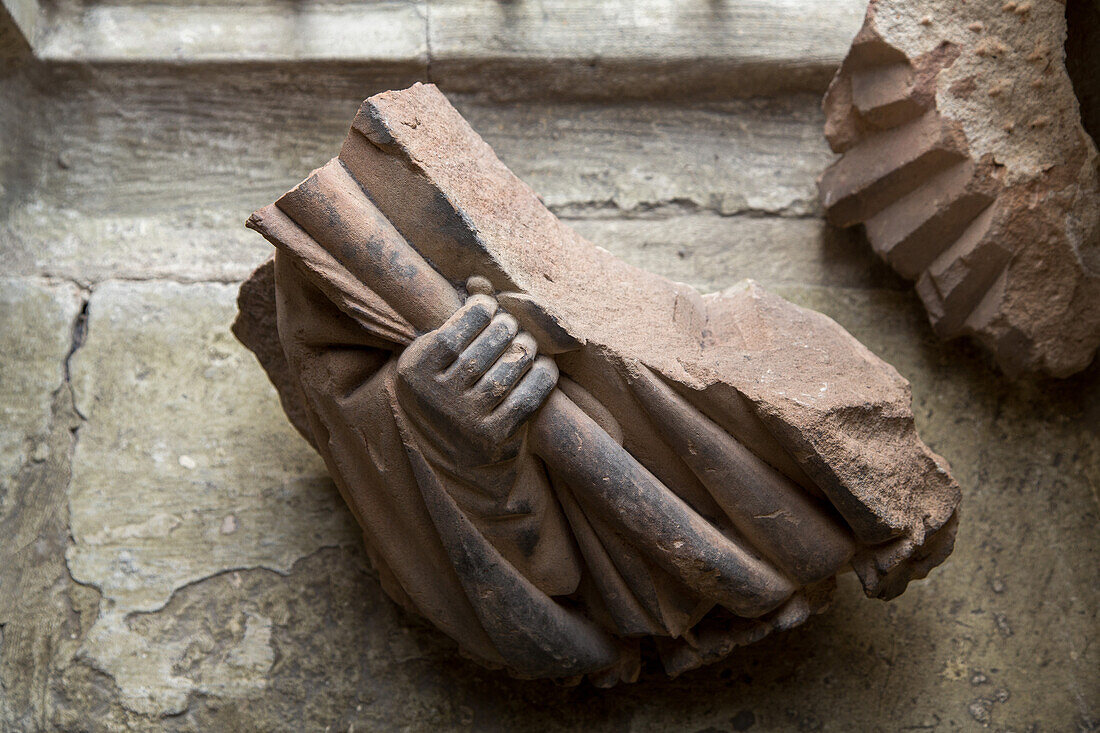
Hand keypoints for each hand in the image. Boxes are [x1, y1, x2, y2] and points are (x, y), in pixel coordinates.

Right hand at [395, 291, 558, 464]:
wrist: (455, 451)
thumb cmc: (447, 385)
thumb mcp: (437, 354)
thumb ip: (458, 318)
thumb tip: (482, 281)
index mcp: (415, 372)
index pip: (453, 334)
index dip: (478, 313)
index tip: (491, 307)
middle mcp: (437, 398)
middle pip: (483, 352)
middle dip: (506, 330)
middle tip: (513, 325)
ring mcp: (466, 420)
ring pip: (506, 373)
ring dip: (525, 350)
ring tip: (527, 342)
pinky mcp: (494, 436)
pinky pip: (526, 398)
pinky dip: (541, 377)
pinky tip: (544, 365)